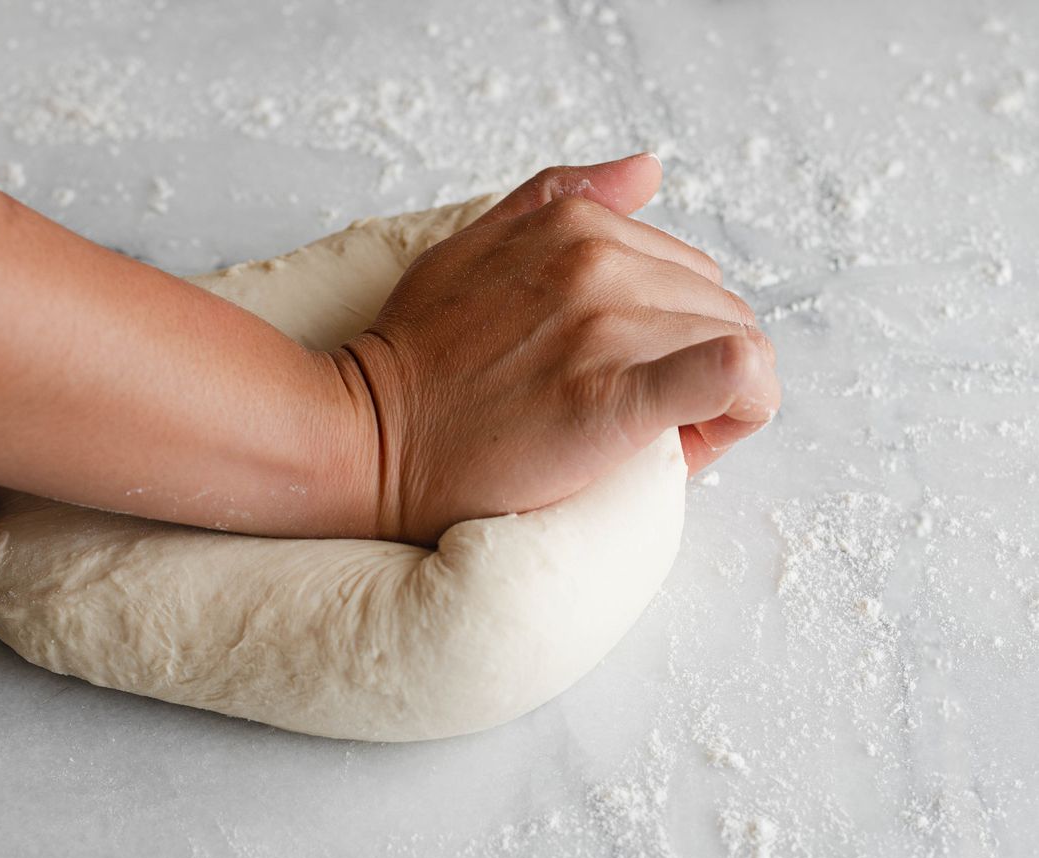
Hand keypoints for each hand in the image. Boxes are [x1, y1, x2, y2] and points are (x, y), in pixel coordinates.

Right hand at [334, 153, 779, 544]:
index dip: (680, 335)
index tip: (641, 379)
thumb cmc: (415, 358)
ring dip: (714, 402)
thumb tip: (643, 170)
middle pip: (721, 312)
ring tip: (651, 439)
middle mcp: (597, 266)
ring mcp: (606, 330)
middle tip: (646, 417)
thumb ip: (559, 199)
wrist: (365, 435)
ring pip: (735, 350)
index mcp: (576, 227)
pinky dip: (740, 395)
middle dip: (701, 366)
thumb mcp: (472, 244)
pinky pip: (723, 374)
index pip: (693, 274)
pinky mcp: (611, 400)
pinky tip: (712, 420)